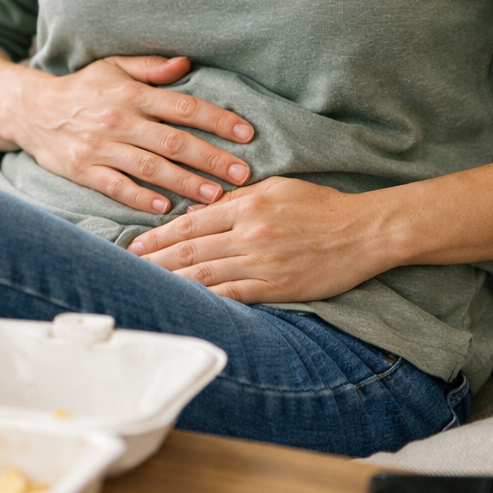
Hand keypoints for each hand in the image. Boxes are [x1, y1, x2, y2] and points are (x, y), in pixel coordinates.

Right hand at [9, 54, 253, 215]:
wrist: (31, 109)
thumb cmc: (83, 87)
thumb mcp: (114, 66)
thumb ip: (151, 67)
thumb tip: (186, 63)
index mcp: (132, 93)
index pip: (184, 106)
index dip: (218, 120)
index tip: (247, 134)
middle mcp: (119, 119)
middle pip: (174, 141)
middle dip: (211, 158)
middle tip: (242, 174)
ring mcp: (100, 147)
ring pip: (150, 168)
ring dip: (185, 183)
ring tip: (214, 196)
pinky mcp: (83, 170)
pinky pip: (116, 187)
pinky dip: (140, 198)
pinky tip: (164, 208)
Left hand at [128, 176, 390, 303]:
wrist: (365, 232)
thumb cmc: (324, 206)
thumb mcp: (279, 188)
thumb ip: (240, 198)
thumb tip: (204, 210)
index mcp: (249, 206)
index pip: (192, 222)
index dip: (160, 235)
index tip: (137, 244)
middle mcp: (250, 234)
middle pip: (191, 249)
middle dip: (156, 260)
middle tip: (128, 269)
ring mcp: (262, 263)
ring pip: (206, 274)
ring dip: (172, 282)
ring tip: (146, 288)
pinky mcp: (276, 287)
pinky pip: (233, 296)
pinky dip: (206, 300)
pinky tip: (184, 305)